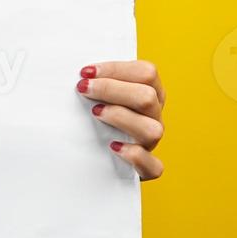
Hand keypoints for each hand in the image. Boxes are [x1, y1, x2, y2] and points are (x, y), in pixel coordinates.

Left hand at [76, 60, 165, 179]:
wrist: (94, 155)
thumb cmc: (94, 114)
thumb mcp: (100, 92)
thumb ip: (98, 80)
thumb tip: (82, 71)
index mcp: (151, 90)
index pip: (146, 72)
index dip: (116, 69)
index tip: (86, 72)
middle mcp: (154, 115)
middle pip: (147, 97)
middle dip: (111, 89)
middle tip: (83, 88)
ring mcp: (152, 142)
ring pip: (152, 129)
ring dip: (121, 118)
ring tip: (95, 113)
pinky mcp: (147, 168)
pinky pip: (153, 165)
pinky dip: (135, 156)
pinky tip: (113, 147)